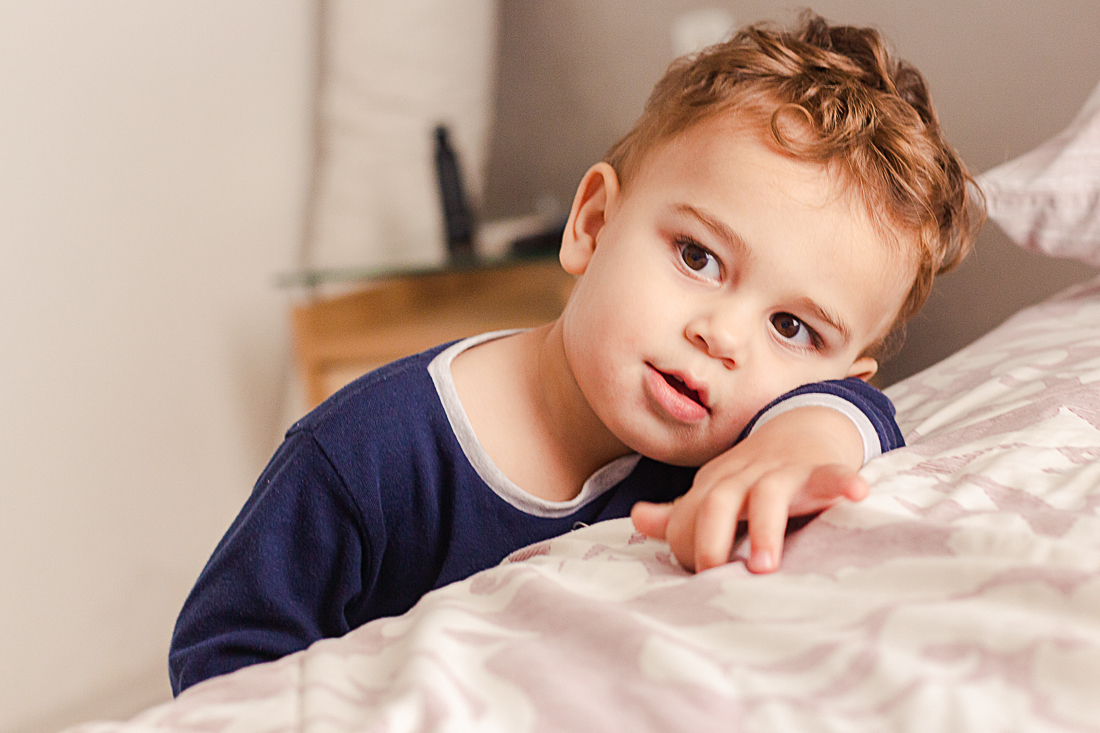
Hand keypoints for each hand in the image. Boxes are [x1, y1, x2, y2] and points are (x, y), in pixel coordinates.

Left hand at [631, 406, 869, 573]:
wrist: (802, 428)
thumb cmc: (754, 475)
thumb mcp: (716, 491)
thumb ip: (681, 513)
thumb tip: (637, 518)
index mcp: (717, 485)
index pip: (691, 514)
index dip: (689, 544)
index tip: (698, 577)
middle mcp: (746, 477)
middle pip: (720, 500)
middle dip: (713, 536)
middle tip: (713, 575)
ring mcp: (784, 472)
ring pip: (770, 494)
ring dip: (765, 528)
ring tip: (764, 566)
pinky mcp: (821, 471)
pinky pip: (832, 475)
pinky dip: (843, 482)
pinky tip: (857, 495)